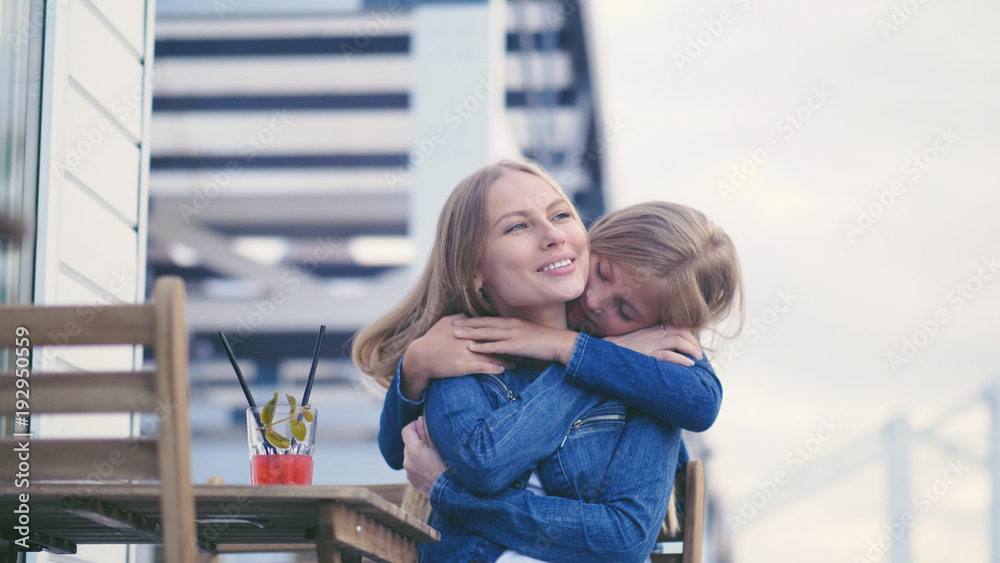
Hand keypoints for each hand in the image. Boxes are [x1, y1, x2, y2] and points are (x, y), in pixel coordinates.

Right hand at [400, 314, 515, 399]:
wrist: (419, 357)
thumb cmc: (431, 339)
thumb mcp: (444, 323)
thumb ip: (459, 318)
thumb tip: (469, 316)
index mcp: (465, 329)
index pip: (488, 330)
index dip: (502, 334)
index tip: (514, 336)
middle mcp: (467, 340)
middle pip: (493, 344)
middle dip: (509, 348)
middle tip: (522, 351)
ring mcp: (465, 353)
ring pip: (490, 356)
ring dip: (505, 361)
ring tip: (517, 363)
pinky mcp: (461, 366)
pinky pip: (481, 368)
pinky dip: (493, 369)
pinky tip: (502, 371)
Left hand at [402, 417, 446, 495]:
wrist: (452, 492)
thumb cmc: (450, 466)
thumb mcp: (440, 445)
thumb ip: (427, 432)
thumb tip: (420, 421)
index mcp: (413, 451)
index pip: (406, 431)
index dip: (414, 425)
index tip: (423, 425)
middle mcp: (407, 462)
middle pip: (409, 444)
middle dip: (418, 440)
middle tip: (433, 441)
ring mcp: (409, 473)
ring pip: (412, 457)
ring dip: (419, 453)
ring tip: (435, 456)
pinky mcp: (413, 482)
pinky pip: (414, 468)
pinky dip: (421, 464)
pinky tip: (433, 467)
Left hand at [454, 316, 579, 365]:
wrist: (558, 343)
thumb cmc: (543, 340)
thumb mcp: (525, 331)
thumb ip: (513, 332)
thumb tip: (502, 336)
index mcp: (511, 321)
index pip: (487, 319)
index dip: (472, 320)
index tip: (459, 319)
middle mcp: (509, 324)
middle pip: (483, 324)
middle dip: (466, 324)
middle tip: (450, 325)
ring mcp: (512, 334)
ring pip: (486, 333)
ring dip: (470, 334)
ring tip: (455, 335)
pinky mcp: (515, 345)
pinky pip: (495, 346)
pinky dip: (482, 347)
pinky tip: (471, 348)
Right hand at [604, 325, 702, 365]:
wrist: (605, 353)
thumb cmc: (621, 349)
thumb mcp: (638, 339)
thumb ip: (652, 338)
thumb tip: (666, 344)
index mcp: (652, 329)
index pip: (676, 326)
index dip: (689, 334)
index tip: (695, 344)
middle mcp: (653, 334)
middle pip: (681, 332)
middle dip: (694, 342)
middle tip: (699, 354)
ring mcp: (651, 344)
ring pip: (678, 341)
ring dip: (691, 349)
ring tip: (697, 359)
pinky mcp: (648, 355)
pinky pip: (669, 355)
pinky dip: (682, 359)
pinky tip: (689, 364)